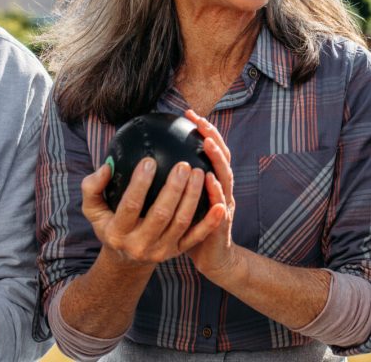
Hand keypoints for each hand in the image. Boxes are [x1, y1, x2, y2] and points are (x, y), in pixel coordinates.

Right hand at [79, 131, 219, 268]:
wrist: (126, 259)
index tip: (150, 160)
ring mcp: (161, 250)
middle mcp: (140, 244)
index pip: (130, 206)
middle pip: (161, 214)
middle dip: (174, 189)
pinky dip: (209, 223)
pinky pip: (196, 237)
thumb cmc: (109, 223)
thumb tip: (107, 167)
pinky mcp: (177, 252)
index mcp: (118, 232)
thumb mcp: (93, 209)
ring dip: (192, 198)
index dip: (140, 184)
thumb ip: (92, 187)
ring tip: (199, 173)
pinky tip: (219, 204)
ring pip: (181, 223)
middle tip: (184, 165)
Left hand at [182, 110, 237, 277]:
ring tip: (208, 144)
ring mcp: (225, 205)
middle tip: (200, 121)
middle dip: (213, 137)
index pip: (211, 151)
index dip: (205, 132)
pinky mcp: (223, 224)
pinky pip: (220, 207)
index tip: (189, 113)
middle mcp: (222, 189)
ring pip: (225, 178)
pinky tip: (209, 182)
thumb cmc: (190, 228)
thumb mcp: (182, 201)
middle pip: (222, 158)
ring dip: (217, 160)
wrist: (211, 258)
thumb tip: (144, 160)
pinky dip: (217, 192)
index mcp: (212, 182)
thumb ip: (169, 182)